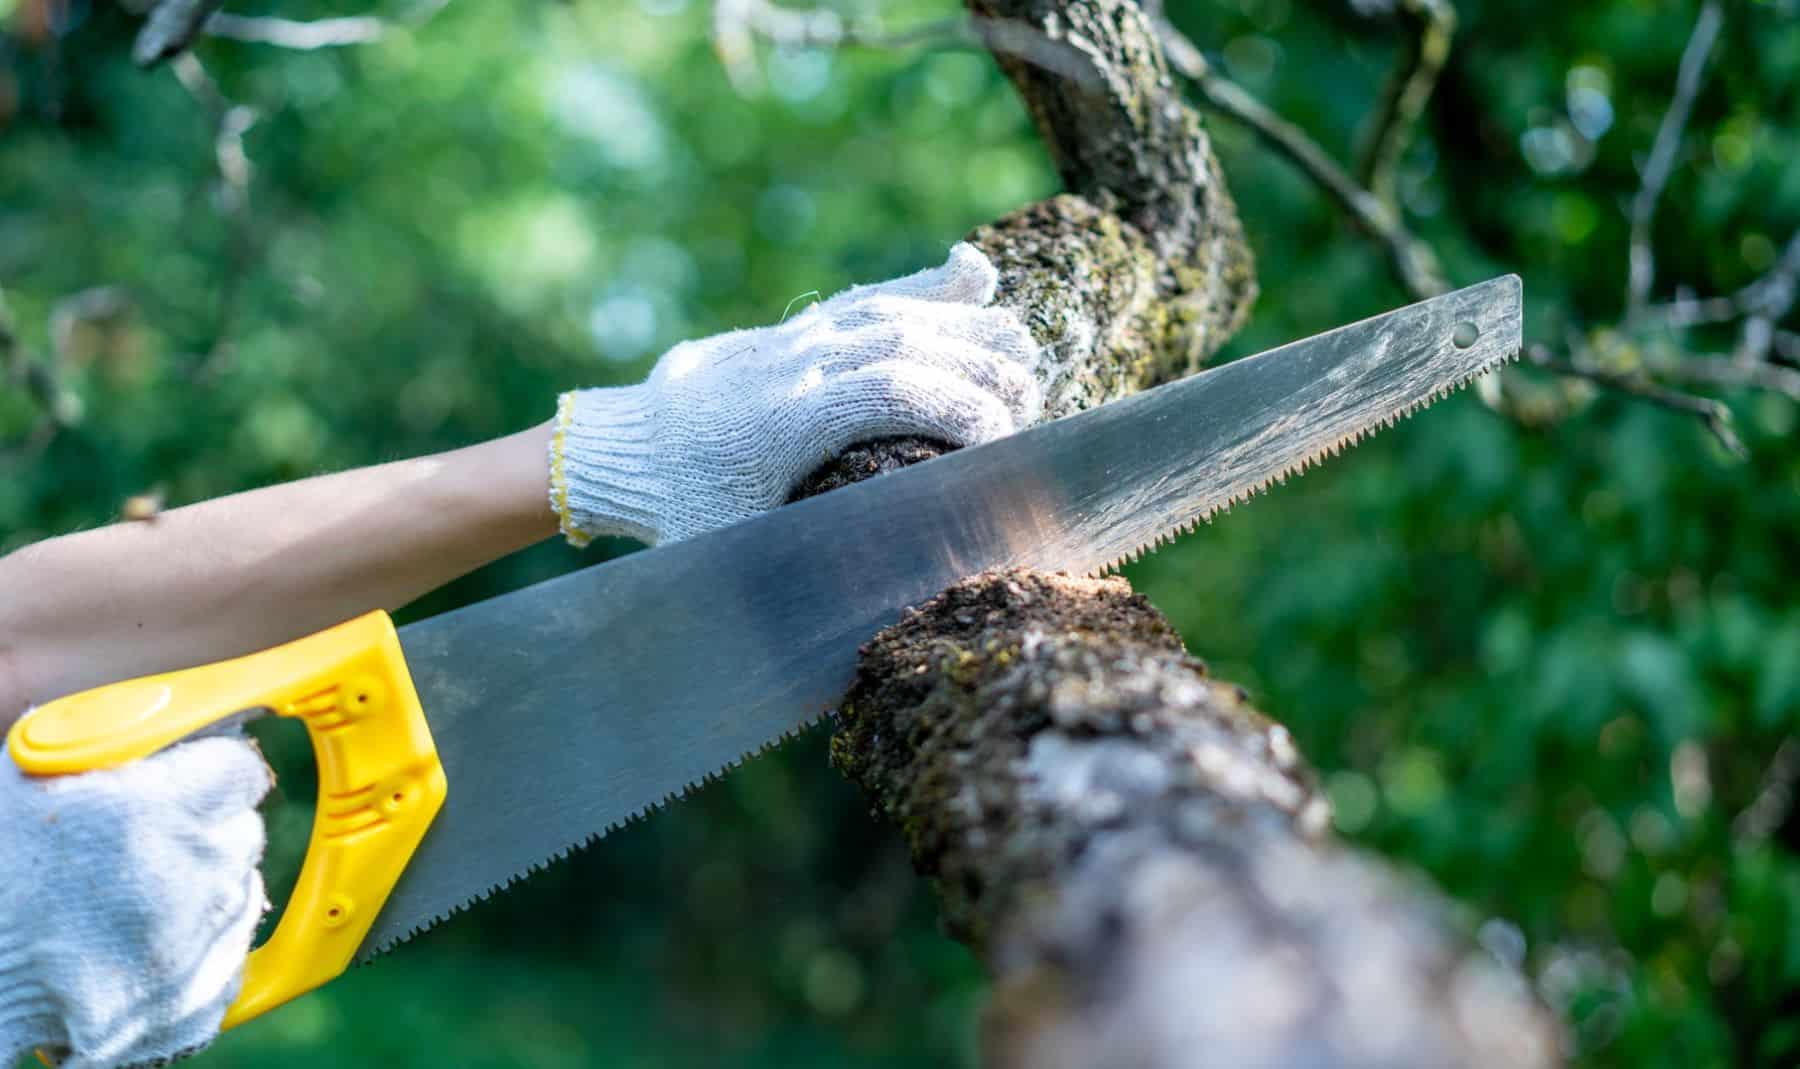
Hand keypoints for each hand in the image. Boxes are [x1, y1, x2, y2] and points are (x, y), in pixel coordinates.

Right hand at [0, 736, 270, 1067]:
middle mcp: (188, 878)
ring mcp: (195, 949)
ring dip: (203, 889)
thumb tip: (169, 715)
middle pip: (242, 830)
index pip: (239, 768)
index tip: (195, 778)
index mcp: (150, 812)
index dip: (213, 769)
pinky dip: (196, 951)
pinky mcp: (193, 1006)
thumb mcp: (30, 780)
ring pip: (239, 892)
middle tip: (147, 844)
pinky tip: (139, 944)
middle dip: (203, 830)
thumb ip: (109, 743)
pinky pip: (228, 957)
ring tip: (130, 899)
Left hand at [550, 242, 1042, 544]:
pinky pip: (871, 297)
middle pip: (907, 341)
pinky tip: (975, 271)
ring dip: (967, 327)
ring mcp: (795, 338)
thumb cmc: (683, 517)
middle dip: (980, 368)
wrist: (623, 450)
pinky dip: (926, 285)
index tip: (1003, 447)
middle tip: (1031, 408)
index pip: (892, 390)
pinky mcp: (799, 329)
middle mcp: (794, 366)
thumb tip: (871, 623)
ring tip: (1025, 356)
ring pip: (895, 312)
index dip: (958, 409)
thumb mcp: (735, 556)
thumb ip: (798, 574)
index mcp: (781, 421)